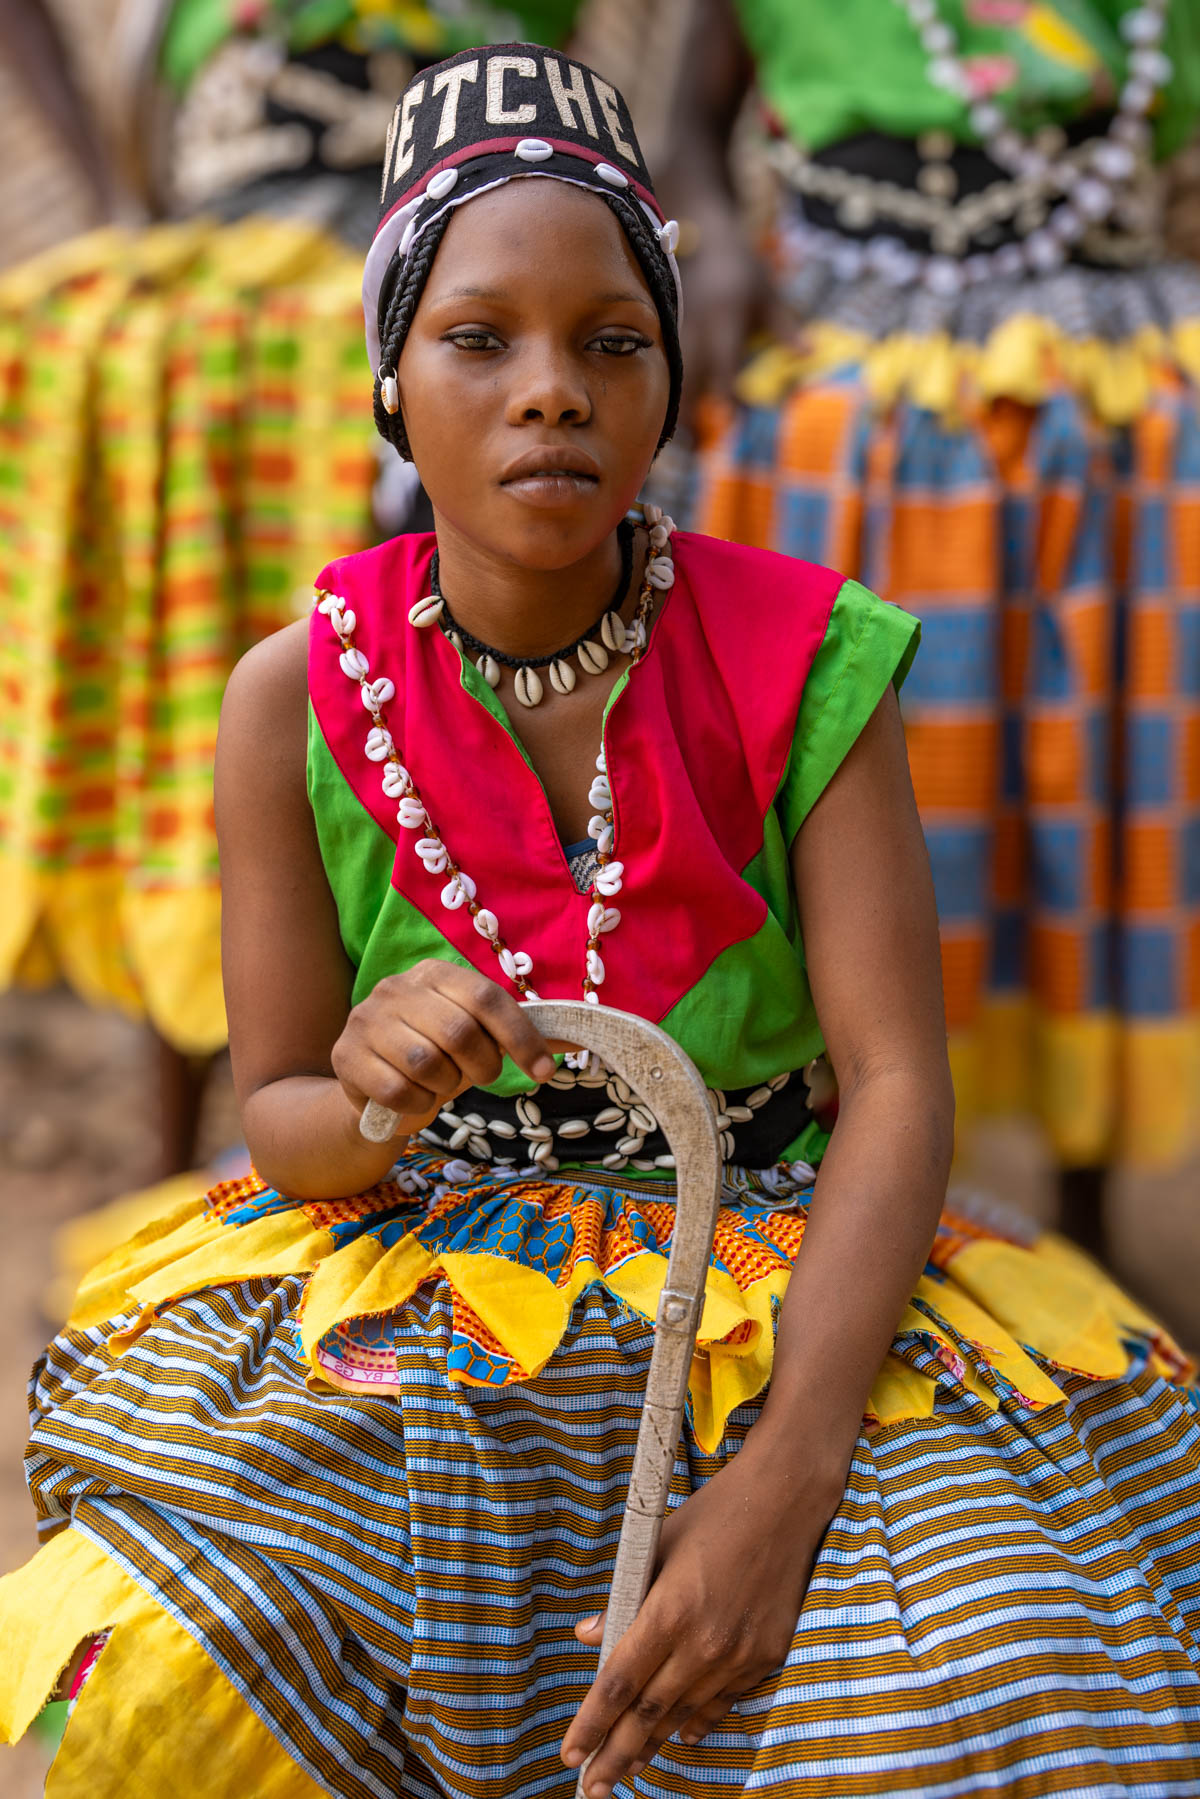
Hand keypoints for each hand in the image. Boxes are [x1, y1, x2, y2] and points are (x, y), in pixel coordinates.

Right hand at [331, 960, 556, 1133]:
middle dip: (482, 1067)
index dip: (521, 1036)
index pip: (487, 998)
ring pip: (426, 1062)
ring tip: (439, 1084)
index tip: (544, 1073)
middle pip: (460, 1031)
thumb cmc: (439, 1056)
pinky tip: (413, 1099)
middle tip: (478, 1077)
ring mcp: (366, 1019)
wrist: (375, 1086)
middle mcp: (397, 988)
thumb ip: (522, 1035)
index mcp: (435, 973)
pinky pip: (397, 1091)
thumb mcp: (479, 1039)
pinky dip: (417, 1105)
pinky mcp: (346, 1056)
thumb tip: (583, 1037)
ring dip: (445, 1087)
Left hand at [560, 1431, 845, 1795]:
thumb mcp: (657, 1544)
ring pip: (686, 1715)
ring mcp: (740, 1654)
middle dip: (616, 1755)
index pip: (619, 1683)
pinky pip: (725, 1702)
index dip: (592, 1723)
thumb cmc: (715, 1513)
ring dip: (654, 1746)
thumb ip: (623, 1597)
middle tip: (591, 1788)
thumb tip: (588, 1636)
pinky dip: (699, 1722)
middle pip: (650, 1713)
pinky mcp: (767, 1655)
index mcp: (671, 1610)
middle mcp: (705, 1642)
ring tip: (628, 1769)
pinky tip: (681, 1737)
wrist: (786, 1500)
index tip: (570, 1752)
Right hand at [677, 200, 768, 433]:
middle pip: (686, 377)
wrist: (705, 239)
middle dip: (687, 413)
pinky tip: (670, 421)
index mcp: (723, 318)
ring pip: (670, 379)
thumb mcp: (769, 293)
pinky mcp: (668, 337)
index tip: (729, 421)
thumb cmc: (743, 269)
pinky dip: (667, 397)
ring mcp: (677, 333)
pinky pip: (665, 373)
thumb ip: (786, 326)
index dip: (725, 392)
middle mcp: (696, 328)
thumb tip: (808, 355)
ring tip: (681, 443)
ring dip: (674, 410)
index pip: (723, 361)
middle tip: (694, 448)